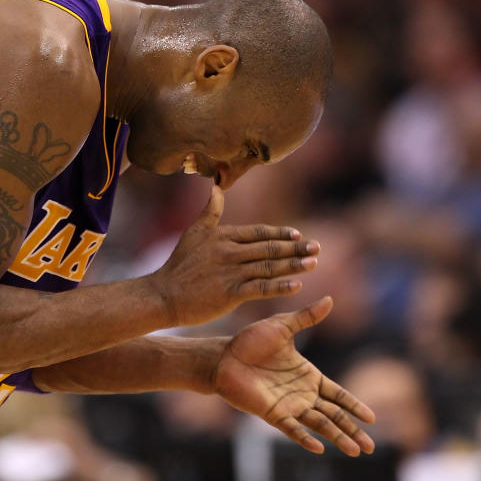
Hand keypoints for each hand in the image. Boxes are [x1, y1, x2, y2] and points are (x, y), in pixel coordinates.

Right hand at [149, 184, 319, 326]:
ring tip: (314, 263)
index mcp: (223, 236)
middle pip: (269, 248)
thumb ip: (210, 211)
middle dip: (296, 248)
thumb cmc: (179, 265)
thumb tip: (216, 185)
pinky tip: (297, 286)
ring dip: (294, 265)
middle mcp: (229, 252)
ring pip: (269, 267)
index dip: (280, 234)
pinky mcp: (229, 293)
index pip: (259, 232)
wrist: (163, 295)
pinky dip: (280, 286)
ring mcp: (230, 273)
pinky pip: (260, 288)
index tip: (298, 234)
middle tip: (317, 247)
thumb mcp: (194, 232)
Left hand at [213, 297, 375, 455]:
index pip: (338, 395)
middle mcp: (302, 394)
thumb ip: (306, 317)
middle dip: (353, 430)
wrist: (223, 356)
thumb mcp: (282, 326)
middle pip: (334, 415)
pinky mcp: (272, 413)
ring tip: (355, 451)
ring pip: (319, 424)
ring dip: (337, 437)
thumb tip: (330, 299)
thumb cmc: (250, 341)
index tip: (372, 418)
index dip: (354, 406)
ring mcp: (288, 405)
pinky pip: (291, 428)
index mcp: (308, 375)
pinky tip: (318, 448)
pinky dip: (304, 438)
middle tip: (370, 447)